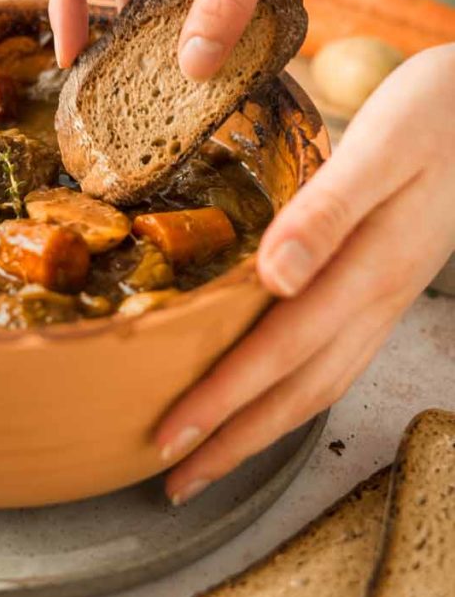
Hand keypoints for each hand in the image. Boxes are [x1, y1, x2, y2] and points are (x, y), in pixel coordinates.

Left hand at [155, 45, 454, 503]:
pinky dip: (293, 393)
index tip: (168, 438)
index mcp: (367, 270)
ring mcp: (386, 300)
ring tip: (212, 455)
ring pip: (320, 385)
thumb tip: (274, 274)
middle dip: (234, 441)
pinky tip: (270, 395)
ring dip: (261, 428)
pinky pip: (336, 360)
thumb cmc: (435, 115)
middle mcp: (377, 300)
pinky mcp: (386, 287)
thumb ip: (327, 210)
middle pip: (298, 392)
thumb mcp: (381, 147)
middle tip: (176, 481)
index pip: (279, 352)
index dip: (222, 400)